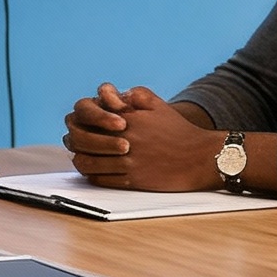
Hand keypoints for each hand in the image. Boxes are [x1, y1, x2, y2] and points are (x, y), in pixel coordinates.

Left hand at [63, 84, 223, 190]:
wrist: (200, 158)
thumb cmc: (179, 130)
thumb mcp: (158, 104)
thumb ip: (134, 94)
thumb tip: (111, 94)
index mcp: (128, 118)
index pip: (89, 115)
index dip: (81, 118)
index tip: (82, 121)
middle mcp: (125, 140)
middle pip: (82, 140)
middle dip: (75, 139)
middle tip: (75, 140)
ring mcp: (128, 162)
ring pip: (87, 163)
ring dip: (81, 159)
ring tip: (83, 156)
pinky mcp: (133, 181)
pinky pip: (101, 180)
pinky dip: (93, 176)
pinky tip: (95, 171)